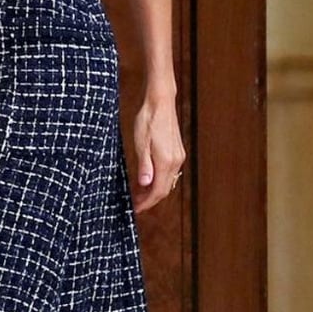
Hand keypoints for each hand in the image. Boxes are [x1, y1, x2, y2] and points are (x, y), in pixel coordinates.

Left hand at [132, 92, 185, 212]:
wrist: (160, 102)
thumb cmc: (148, 120)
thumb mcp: (141, 144)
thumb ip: (144, 166)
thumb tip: (145, 185)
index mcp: (166, 161)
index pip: (158, 191)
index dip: (147, 202)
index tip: (136, 209)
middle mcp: (175, 161)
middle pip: (164, 189)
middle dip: (149, 199)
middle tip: (134, 203)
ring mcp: (178, 156)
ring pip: (167, 181)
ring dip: (153, 189)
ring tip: (137, 192)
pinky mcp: (176, 151)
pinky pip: (168, 172)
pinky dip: (158, 179)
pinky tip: (147, 177)